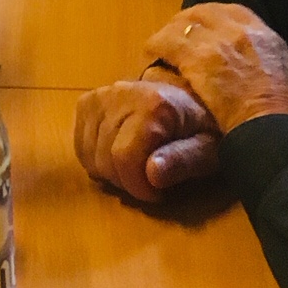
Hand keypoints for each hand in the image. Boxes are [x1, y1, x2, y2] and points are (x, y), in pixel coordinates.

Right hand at [73, 79, 221, 203]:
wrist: (193, 100)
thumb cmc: (206, 130)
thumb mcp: (208, 151)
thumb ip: (183, 161)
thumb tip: (152, 175)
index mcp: (153, 105)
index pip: (124, 158)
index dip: (138, 187)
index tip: (159, 194)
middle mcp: (119, 94)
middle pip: (104, 158)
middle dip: (127, 182)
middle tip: (150, 182)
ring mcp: (100, 96)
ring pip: (88, 154)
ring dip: (110, 172)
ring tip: (136, 168)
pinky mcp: (89, 102)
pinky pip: (79, 143)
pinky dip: (94, 159)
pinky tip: (116, 158)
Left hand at [144, 3, 287, 133]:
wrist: (276, 128)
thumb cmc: (286, 116)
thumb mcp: (283, 77)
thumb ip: (265, 64)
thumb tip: (256, 70)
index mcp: (264, 33)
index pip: (231, 11)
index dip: (211, 18)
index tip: (201, 29)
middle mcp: (239, 29)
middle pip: (202, 12)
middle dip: (186, 22)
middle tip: (174, 36)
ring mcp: (217, 40)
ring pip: (181, 25)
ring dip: (168, 35)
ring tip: (158, 49)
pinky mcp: (197, 57)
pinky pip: (166, 43)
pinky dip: (155, 49)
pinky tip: (148, 58)